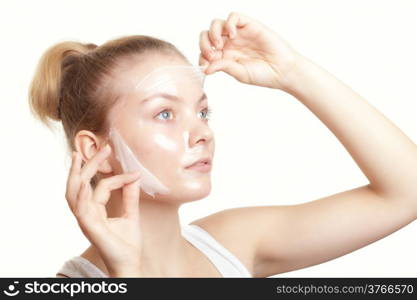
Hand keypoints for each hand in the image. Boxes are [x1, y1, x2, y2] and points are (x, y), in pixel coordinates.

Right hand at [65, 145, 142, 276]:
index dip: (116, 177)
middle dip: (87, 165)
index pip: (99, 186)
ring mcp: (85, 220)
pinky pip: (81, 209)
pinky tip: (84, 183)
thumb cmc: (127, 243)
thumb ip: (130, 196)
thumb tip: (134, 175)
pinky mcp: (89, 227)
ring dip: (76, 174)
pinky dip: (81, 195)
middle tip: (99, 147)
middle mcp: (87, 213)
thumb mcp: (131, 214)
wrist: (130, 263)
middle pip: (80, 184)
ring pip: (73, 194)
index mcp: (94, 210)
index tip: (134, 173)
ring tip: (79, 157)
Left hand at [199, 12, 301, 89]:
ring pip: (217, 24)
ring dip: (213, 33)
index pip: (205, 51)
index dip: (202, 56)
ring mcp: (238, 33)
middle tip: (211, 54)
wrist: (282, 70)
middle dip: (204, 44)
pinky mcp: (249, 25)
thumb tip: (205, 68)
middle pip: (207, 35)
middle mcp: (229, 43)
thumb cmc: (263, 74)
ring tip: (220, 45)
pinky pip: (234, 17)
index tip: (205, 65)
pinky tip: (233, 36)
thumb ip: (223, 67)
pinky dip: (229, 24)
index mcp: (225, 56)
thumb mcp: (239, 73)